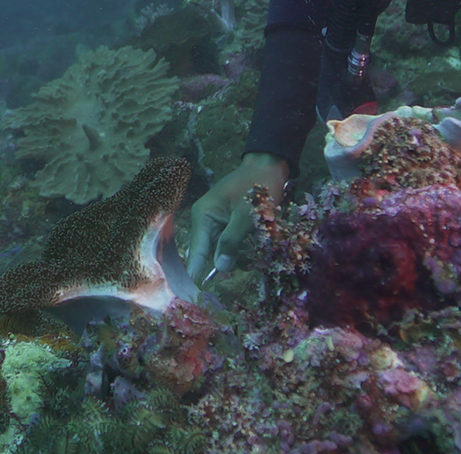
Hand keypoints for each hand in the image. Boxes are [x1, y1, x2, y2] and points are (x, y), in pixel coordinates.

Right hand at [187, 152, 291, 282]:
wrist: (268, 165)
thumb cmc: (257, 186)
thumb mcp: (247, 215)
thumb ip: (232, 241)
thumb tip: (220, 269)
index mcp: (203, 216)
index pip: (197, 252)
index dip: (196, 274)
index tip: (192, 296)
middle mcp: (205, 221)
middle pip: (208, 254)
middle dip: (226, 263)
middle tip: (247, 266)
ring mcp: (215, 223)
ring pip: (221, 251)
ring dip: (238, 256)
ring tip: (256, 245)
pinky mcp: (226, 224)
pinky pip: (229, 244)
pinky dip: (241, 248)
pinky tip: (255, 242)